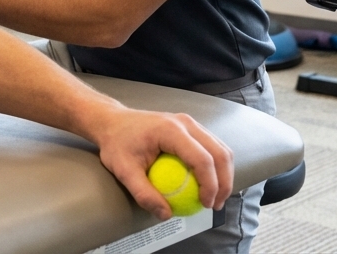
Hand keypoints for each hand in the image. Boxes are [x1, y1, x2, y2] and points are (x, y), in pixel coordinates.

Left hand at [90, 107, 233, 220]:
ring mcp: (190, 123)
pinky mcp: (190, 128)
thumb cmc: (116, 143)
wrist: (112, 122)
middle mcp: (186, 123)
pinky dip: (216, 167)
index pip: (202, 158)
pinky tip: (208, 185)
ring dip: (224, 175)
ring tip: (215, 198)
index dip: (210, 185)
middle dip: (224, 183)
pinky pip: (212, 147)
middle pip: (219, 153)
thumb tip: (165, 214)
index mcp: (171, 130)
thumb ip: (143, 193)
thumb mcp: (123, 170)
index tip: (205, 205)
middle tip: (215, 205)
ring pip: (221, 148)